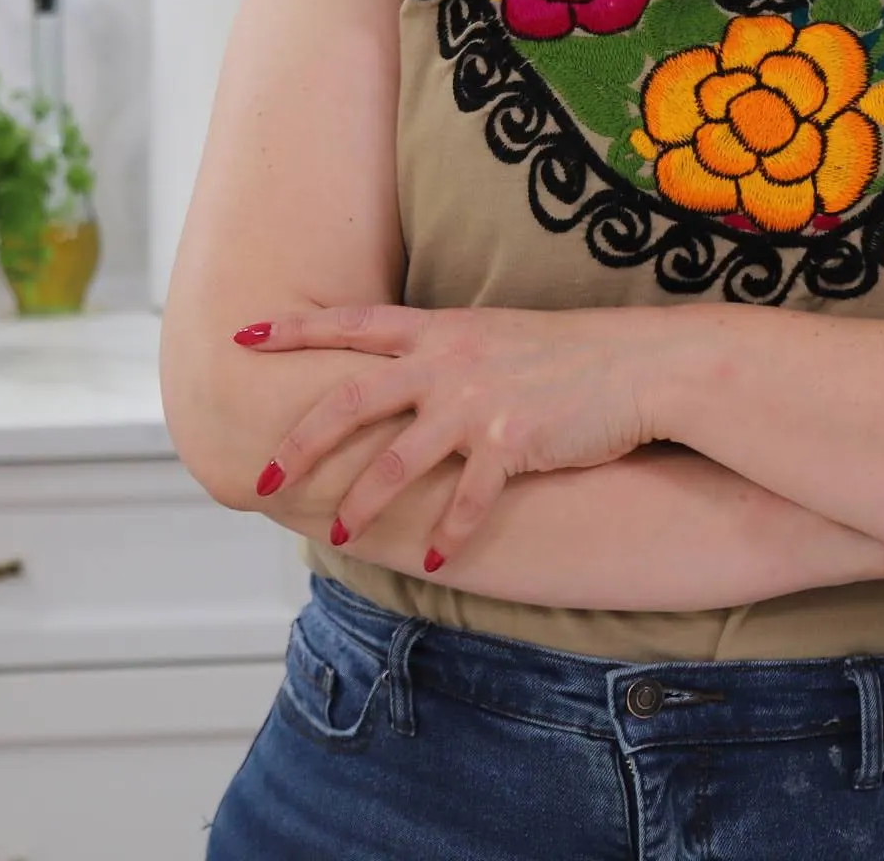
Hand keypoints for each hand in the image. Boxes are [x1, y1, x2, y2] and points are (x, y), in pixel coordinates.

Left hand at [236, 304, 665, 569]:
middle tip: (266, 476)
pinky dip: (445, 534)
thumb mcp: (497, 336)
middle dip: (301, 441)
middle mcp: (448, 362)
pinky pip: (465, 501)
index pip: (352, 324)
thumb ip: (448, 353)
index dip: (295, 329)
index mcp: (440, 330)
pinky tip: (430, 559)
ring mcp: (477, 403)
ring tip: (339, 534)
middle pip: (351, 401)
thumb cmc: (572, 353)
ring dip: (362, 503)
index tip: (242, 334)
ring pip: (396, 460)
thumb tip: (409, 379)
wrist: (640, 363)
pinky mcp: (512, 443)